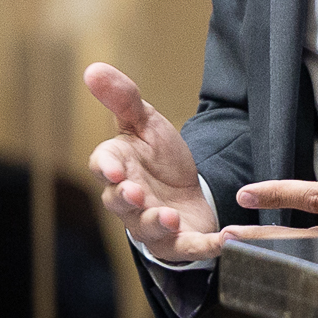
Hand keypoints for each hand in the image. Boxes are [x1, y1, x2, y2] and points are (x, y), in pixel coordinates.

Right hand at [85, 62, 229, 263]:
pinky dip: (205, 247)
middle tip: (136, 193)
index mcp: (118, 167)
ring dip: (157, 225)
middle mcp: (129, 200)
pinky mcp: (179, 243)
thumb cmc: (160, 157)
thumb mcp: (146, 122)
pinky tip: (225, 239)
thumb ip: (123, 99)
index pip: (103, 166)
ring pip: (147, 229)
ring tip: (169, 217)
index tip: (115, 168)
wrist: (189, 189)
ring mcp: (152, 224)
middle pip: (120, 202)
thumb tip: (92, 68)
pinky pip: (189, 249)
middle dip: (127, 199)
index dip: (108, 168)